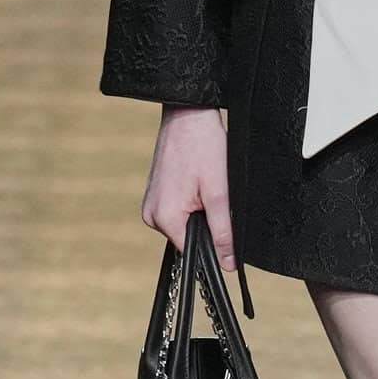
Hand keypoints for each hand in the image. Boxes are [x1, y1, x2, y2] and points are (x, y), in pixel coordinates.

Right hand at [141, 104, 235, 269]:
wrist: (188, 114)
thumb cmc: (203, 147)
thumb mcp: (219, 193)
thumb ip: (223, 231)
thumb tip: (226, 264)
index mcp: (164, 219)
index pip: (192, 251)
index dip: (213, 243)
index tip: (223, 221)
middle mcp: (151, 215)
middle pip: (188, 237)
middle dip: (207, 222)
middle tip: (214, 193)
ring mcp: (151, 204)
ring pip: (185, 223)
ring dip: (200, 210)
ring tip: (205, 183)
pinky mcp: (155, 194)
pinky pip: (179, 210)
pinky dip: (192, 201)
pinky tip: (197, 180)